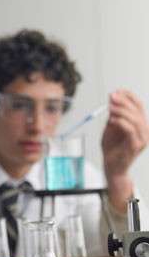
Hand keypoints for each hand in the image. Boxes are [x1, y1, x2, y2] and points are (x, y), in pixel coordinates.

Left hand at [101, 89, 148, 209]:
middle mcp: (145, 130)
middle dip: (124, 102)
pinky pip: (130, 131)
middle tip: (111, 97)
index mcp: (140, 124)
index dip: (129, 96)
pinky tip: (111, 120)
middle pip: (137, 111)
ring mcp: (142, 139)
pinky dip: (121, 123)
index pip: (139, 105)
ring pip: (135, 120)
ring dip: (122, 111)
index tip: (117, 91)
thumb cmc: (112, 146)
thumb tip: (113, 97)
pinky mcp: (136, 146)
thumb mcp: (112, 126)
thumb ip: (114, 113)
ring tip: (110, 108)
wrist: (111, 165)